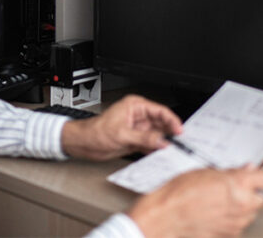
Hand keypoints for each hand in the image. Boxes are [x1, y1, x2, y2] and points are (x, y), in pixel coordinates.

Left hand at [60, 95, 180, 160]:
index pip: (159, 111)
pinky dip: (155, 150)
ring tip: (172, 151)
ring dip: (163, 143)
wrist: (83, 143)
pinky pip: (150, 145)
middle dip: (170, 133)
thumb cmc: (95, 131)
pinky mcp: (135, 140)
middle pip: (160, 124)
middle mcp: (138, 117)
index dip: (171, 121)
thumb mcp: (122, 134)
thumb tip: (161, 141)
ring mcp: (137, 129)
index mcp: (135, 106)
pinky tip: (160, 155)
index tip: (179, 131)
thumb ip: (144, 138)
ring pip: (157, 135)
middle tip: (179, 143)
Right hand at [128, 166, 262, 237]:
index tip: (252, 175)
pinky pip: (239, 224)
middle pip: (262, 198)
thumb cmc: (180, 193)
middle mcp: (242, 206)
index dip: (257, 175)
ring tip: (221, 200)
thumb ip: (231, 172)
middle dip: (252, 192)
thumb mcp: (206, 172)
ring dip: (243, 206)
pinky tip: (216, 212)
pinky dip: (232, 218)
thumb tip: (247, 170)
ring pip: (251, 213)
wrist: (166, 217)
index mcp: (239, 185)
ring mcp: (237, 223)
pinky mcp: (230, 235)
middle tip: (236, 187)